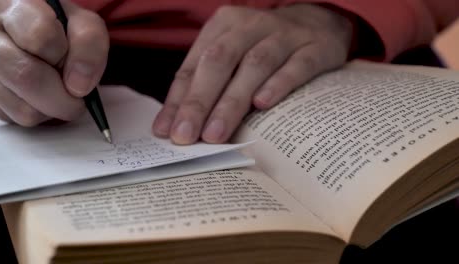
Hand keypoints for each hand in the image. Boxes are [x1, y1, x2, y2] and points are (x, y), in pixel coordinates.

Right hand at [0, 0, 108, 125]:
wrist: (30, 31)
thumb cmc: (57, 26)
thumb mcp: (81, 22)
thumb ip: (89, 43)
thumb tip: (77, 87)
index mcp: (14, 5)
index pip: (41, 36)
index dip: (69, 58)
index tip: (80, 70)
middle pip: (26, 77)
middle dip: (63, 98)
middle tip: (78, 100)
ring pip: (20, 106)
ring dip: (51, 109)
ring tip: (59, 93)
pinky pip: (14, 117)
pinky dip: (37, 114)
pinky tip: (41, 97)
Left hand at [153, 4, 353, 144]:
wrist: (318, 22)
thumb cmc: (263, 46)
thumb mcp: (232, 55)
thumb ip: (203, 84)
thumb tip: (172, 125)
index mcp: (224, 25)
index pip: (195, 64)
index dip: (179, 99)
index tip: (168, 131)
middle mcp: (252, 25)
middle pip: (220, 61)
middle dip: (200, 102)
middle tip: (187, 137)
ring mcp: (286, 35)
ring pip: (255, 65)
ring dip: (233, 101)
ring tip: (216, 133)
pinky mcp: (316, 48)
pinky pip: (297, 65)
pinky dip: (279, 84)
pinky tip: (262, 105)